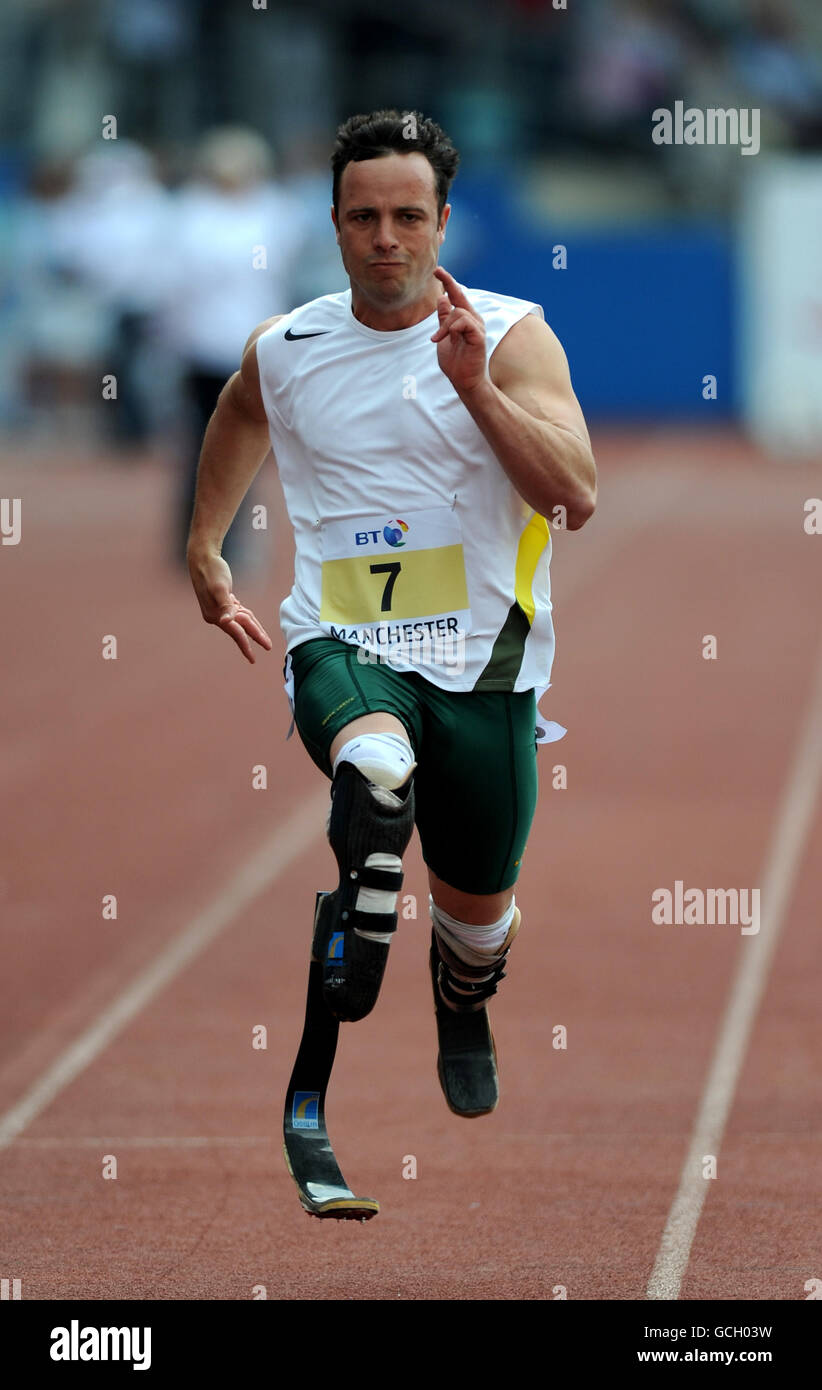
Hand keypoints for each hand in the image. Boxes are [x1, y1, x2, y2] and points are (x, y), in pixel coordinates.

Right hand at [188, 548, 272, 663]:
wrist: (201, 558)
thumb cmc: (212, 570)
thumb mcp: (220, 587)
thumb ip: (225, 605)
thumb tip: (225, 622)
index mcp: (216, 614)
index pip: (236, 632)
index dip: (247, 645)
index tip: (253, 659)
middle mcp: (216, 615)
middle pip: (240, 628)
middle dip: (255, 637)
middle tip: (269, 646)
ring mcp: (218, 608)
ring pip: (241, 621)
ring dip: (253, 628)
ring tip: (264, 638)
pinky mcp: (222, 601)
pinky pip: (237, 613)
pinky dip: (246, 617)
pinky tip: (251, 621)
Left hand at [431, 266, 488, 395]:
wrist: (463, 381)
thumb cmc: (455, 362)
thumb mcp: (444, 336)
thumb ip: (444, 319)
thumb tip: (441, 298)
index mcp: (465, 319)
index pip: (457, 297)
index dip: (448, 283)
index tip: (438, 271)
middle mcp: (474, 320)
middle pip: (460, 296)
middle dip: (449, 282)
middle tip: (437, 270)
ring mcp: (478, 328)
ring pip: (459, 312)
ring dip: (444, 325)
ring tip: (437, 339)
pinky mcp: (479, 337)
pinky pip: (464, 322)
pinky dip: (452, 328)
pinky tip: (447, 338)